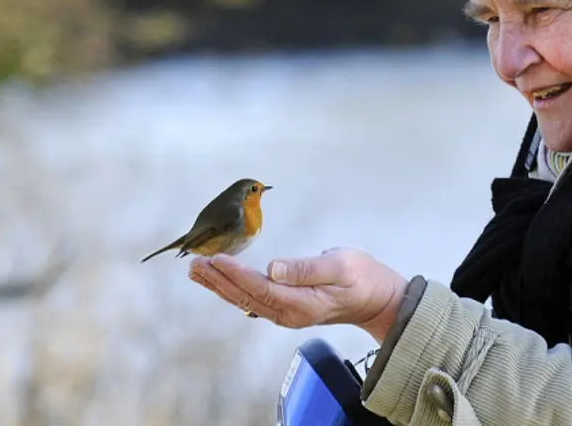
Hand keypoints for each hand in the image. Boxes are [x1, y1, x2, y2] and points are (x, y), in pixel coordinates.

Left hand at [188, 247, 407, 342]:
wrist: (376, 298)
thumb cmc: (361, 278)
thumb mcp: (340, 266)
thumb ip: (306, 268)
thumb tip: (273, 268)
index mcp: (301, 304)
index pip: (260, 288)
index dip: (236, 274)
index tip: (216, 259)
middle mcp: (289, 313)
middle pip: (246, 296)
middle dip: (218, 280)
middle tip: (194, 264)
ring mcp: (287, 312)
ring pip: (246, 299)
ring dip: (221, 284)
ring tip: (198, 270)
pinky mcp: (286, 307)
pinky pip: (254, 298)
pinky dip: (234, 287)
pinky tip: (221, 280)